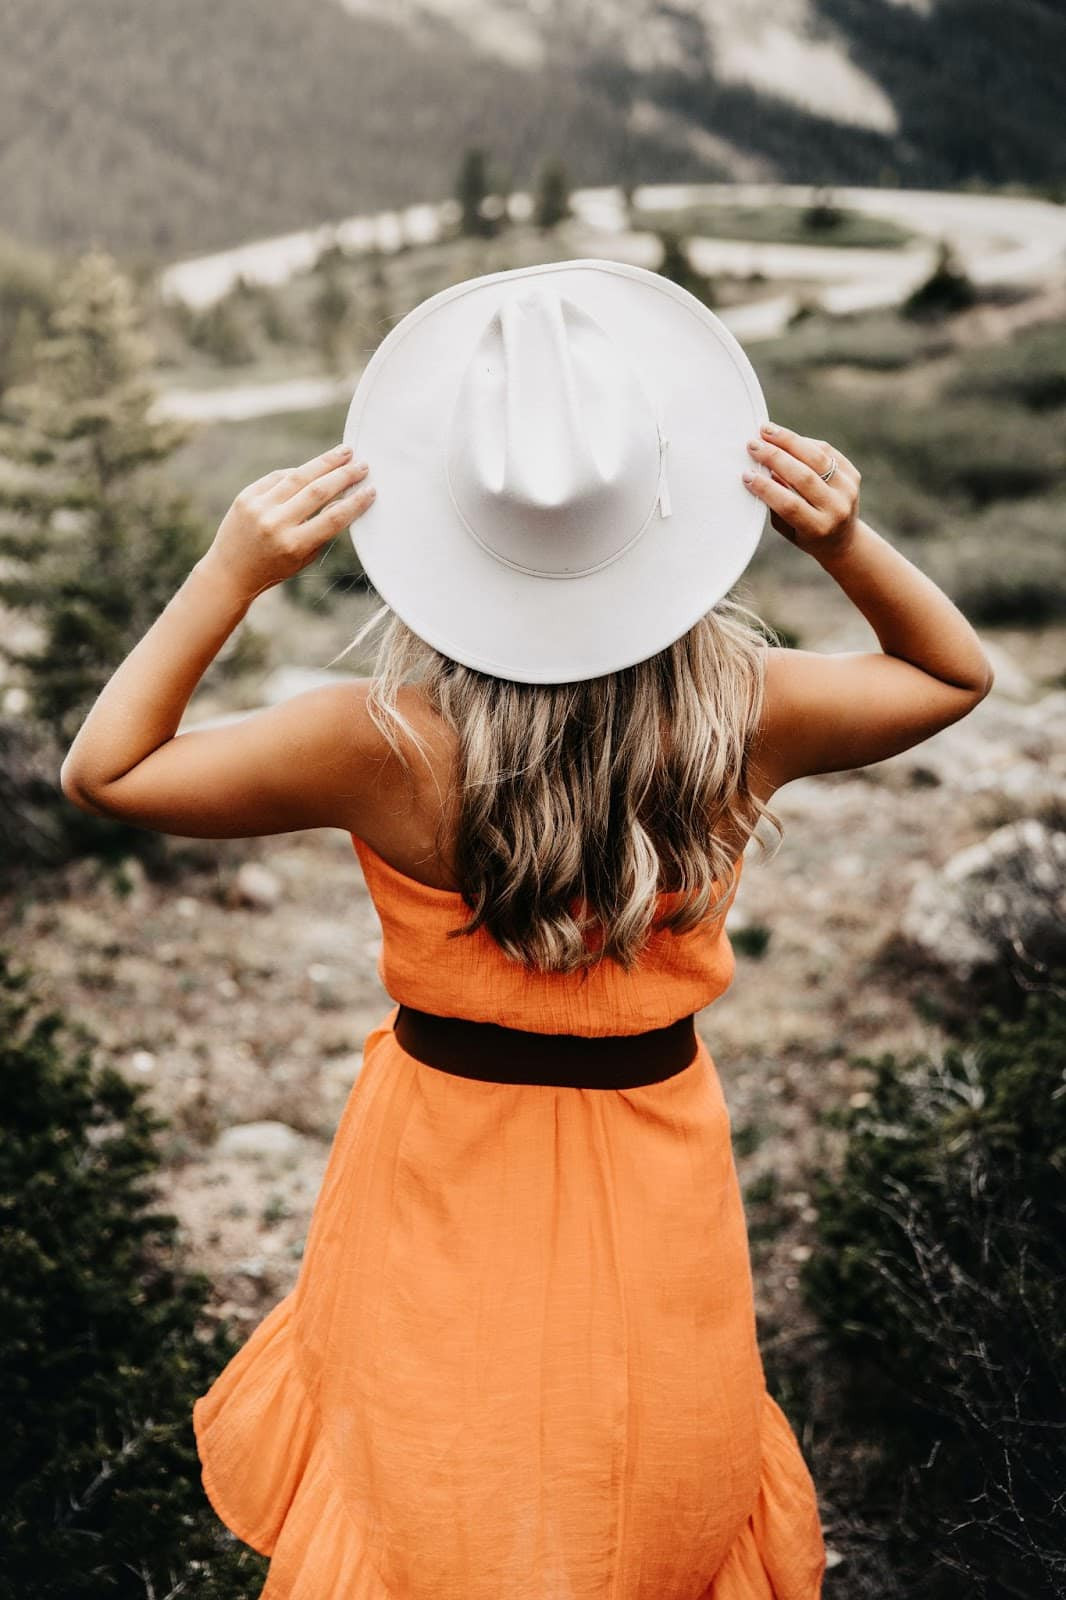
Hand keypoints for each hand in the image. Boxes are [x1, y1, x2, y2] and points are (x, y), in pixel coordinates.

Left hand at [202, 444, 375, 602]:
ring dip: (325, 462)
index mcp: (294, 545)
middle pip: (318, 491)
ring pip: (299, 476)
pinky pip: (278, 477)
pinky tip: (314, 467)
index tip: (371, 489)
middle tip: (363, 464)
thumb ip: (322, 530)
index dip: (355, 502)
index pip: (333, 518)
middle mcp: (275, 524)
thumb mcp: (303, 557)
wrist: (230, 572)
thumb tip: (344, 497)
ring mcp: (259, 508)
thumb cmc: (273, 568)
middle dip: (344, 475)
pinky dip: (298, 472)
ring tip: (344, 452)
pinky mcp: (246, 496)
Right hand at [742, 422, 860, 557]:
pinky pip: (826, 451)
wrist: (843, 539)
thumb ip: (776, 505)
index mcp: (818, 528)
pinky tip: (786, 438)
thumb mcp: (788, 529)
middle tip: (753, 445)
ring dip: (788, 441)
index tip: (747, 475)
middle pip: (803, 476)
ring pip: (816, 457)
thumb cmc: (807, 535)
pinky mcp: (853, 474)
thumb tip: (762, 471)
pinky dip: (804, 442)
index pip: (789, 504)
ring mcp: (848, 489)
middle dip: (774, 457)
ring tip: (767, 431)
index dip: (766, 488)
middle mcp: (837, 508)